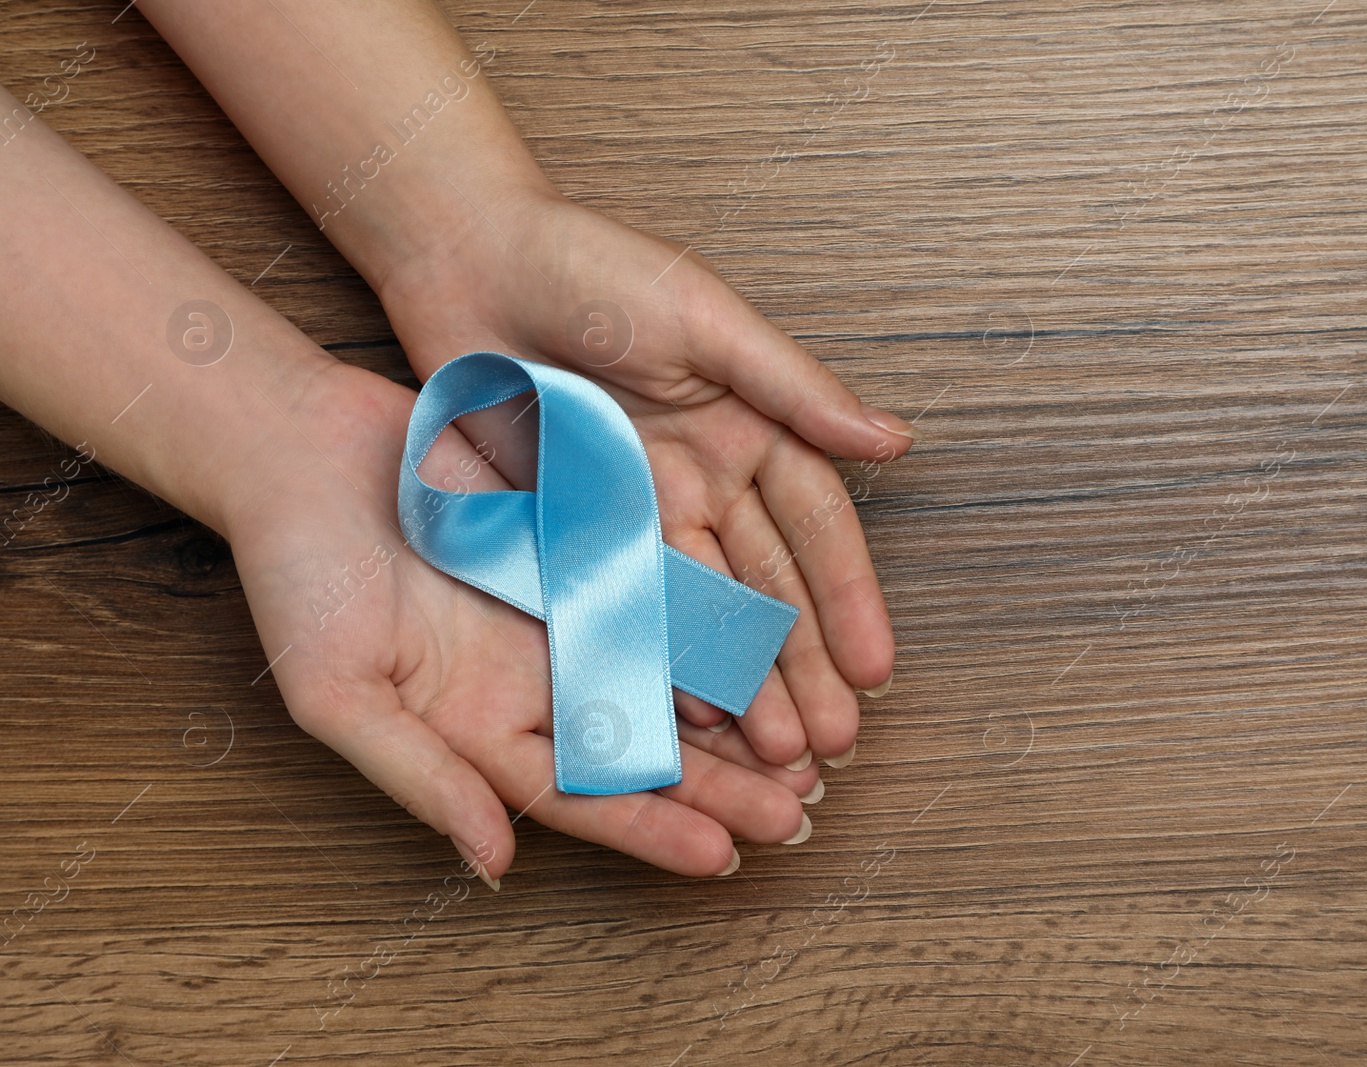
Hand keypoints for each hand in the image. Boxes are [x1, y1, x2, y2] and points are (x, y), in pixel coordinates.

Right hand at [229, 361, 817, 879]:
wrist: (296, 449)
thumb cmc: (296, 575)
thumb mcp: (339, 694)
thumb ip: (421, 778)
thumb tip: (496, 864)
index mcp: (476, 726)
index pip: (580, 794)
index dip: (650, 828)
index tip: (723, 855)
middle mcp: (531, 679)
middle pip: (640, 746)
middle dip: (719, 784)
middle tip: (797, 811)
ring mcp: (559, 614)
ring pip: (665, 674)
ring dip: (733, 711)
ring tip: (802, 746)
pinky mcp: (579, 546)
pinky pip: (658, 589)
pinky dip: (708, 620)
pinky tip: (765, 644)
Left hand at [377, 186, 915, 769]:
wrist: (470, 262)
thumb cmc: (595, 269)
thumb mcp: (706, 321)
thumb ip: (795, 388)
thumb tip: (894, 442)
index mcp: (751, 429)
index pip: (815, 530)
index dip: (846, 601)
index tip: (874, 669)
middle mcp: (705, 481)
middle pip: (764, 590)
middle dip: (800, 668)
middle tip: (831, 744)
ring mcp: (640, 513)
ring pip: (701, 616)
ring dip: (739, 683)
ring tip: (772, 752)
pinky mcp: (575, 532)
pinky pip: (623, 610)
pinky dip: (656, 662)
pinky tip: (685, 717)